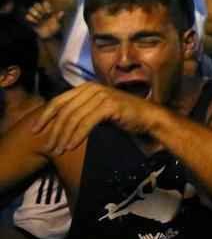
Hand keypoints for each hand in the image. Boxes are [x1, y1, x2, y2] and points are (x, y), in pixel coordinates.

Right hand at [25, 1, 63, 40]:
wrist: (49, 35)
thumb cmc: (55, 27)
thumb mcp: (57, 22)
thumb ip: (58, 17)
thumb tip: (62, 12)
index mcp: (48, 10)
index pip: (44, 3)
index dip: (46, 6)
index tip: (49, 12)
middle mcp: (41, 11)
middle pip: (36, 4)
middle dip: (39, 9)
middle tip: (43, 15)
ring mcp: (35, 15)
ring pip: (31, 9)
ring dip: (35, 13)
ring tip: (39, 19)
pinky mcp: (31, 20)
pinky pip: (27, 16)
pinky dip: (31, 19)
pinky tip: (36, 23)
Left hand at [33, 83, 157, 155]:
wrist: (147, 117)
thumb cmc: (122, 116)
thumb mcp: (96, 112)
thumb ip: (80, 112)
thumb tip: (56, 125)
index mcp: (86, 87)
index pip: (58, 101)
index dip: (45, 116)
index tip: (35, 130)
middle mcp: (92, 88)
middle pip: (64, 111)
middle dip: (54, 131)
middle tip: (48, 147)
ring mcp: (101, 95)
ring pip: (74, 118)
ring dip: (64, 136)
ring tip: (59, 150)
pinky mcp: (109, 105)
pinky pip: (87, 122)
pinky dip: (77, 136)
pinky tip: (72, 146)